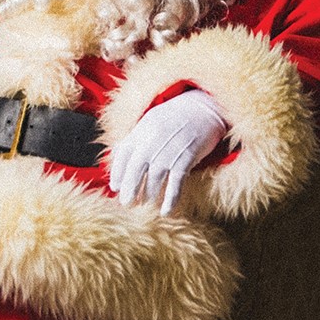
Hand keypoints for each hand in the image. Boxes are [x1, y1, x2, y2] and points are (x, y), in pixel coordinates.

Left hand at [108, 89, 228, 215]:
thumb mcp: (151, 121)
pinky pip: (176, 182)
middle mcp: (153, 138)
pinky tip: (165, 211)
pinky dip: (170, 199)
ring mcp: (170, 148)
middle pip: (136, 168)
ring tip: (146, 205)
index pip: (123, 153)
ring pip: (155, 177)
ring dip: (149, 194)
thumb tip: (118, 157)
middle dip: (130, 188)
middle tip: (127, 203)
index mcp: (142, 129)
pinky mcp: (187, 156)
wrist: (203, 108)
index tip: (115, 187)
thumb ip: (136, 138)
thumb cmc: (175, 118)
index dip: (117, 172)